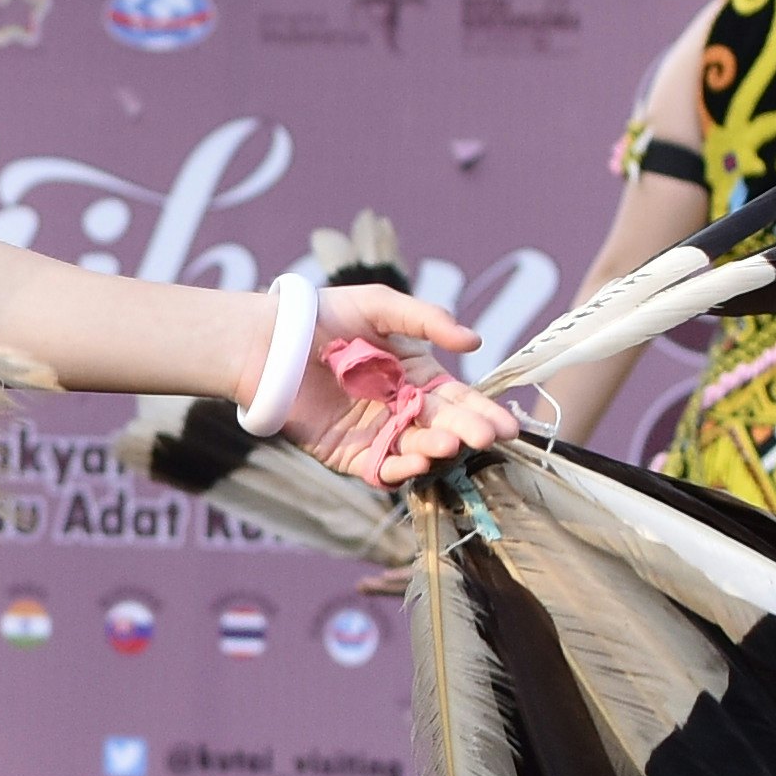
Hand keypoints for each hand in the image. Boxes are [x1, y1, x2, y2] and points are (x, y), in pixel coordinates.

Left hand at [275, 286, 511, 481]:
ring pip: (414, 450)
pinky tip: (415, 462)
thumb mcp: (381, 306)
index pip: (457, 399)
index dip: (482, 411)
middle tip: (487, 437)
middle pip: (442, 426)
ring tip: (447, 443)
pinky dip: (399, 470)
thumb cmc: (325, 316)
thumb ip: (427, 320)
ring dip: (434, 449)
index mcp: (416, 377)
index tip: (507, 424)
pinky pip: (379, 469)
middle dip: (466, 432)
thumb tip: (475, 340)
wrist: (268, 341)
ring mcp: (376, 435)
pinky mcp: (348, 455)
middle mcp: (402, 409)